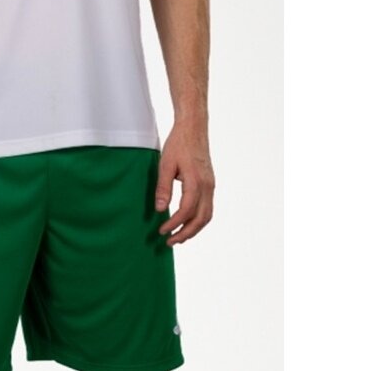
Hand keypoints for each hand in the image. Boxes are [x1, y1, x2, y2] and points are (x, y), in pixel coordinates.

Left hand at [155, 123, 214, 245]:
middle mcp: (207, 186)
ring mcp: (211, 185)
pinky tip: (187, 222)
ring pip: (207, 215)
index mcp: (196, 182)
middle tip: (170, 242)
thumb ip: (163, 188)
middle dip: (186, 233)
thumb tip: (159, 209)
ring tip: (178, 237)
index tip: (161, 231)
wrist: (193, 128)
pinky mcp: (210, 183)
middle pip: (201, 219)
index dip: (174, 223)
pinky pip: (208, 207)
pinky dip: (198, 219)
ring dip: (194, 229)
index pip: (186, 210)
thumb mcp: (165, 164)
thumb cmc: (178, 144)